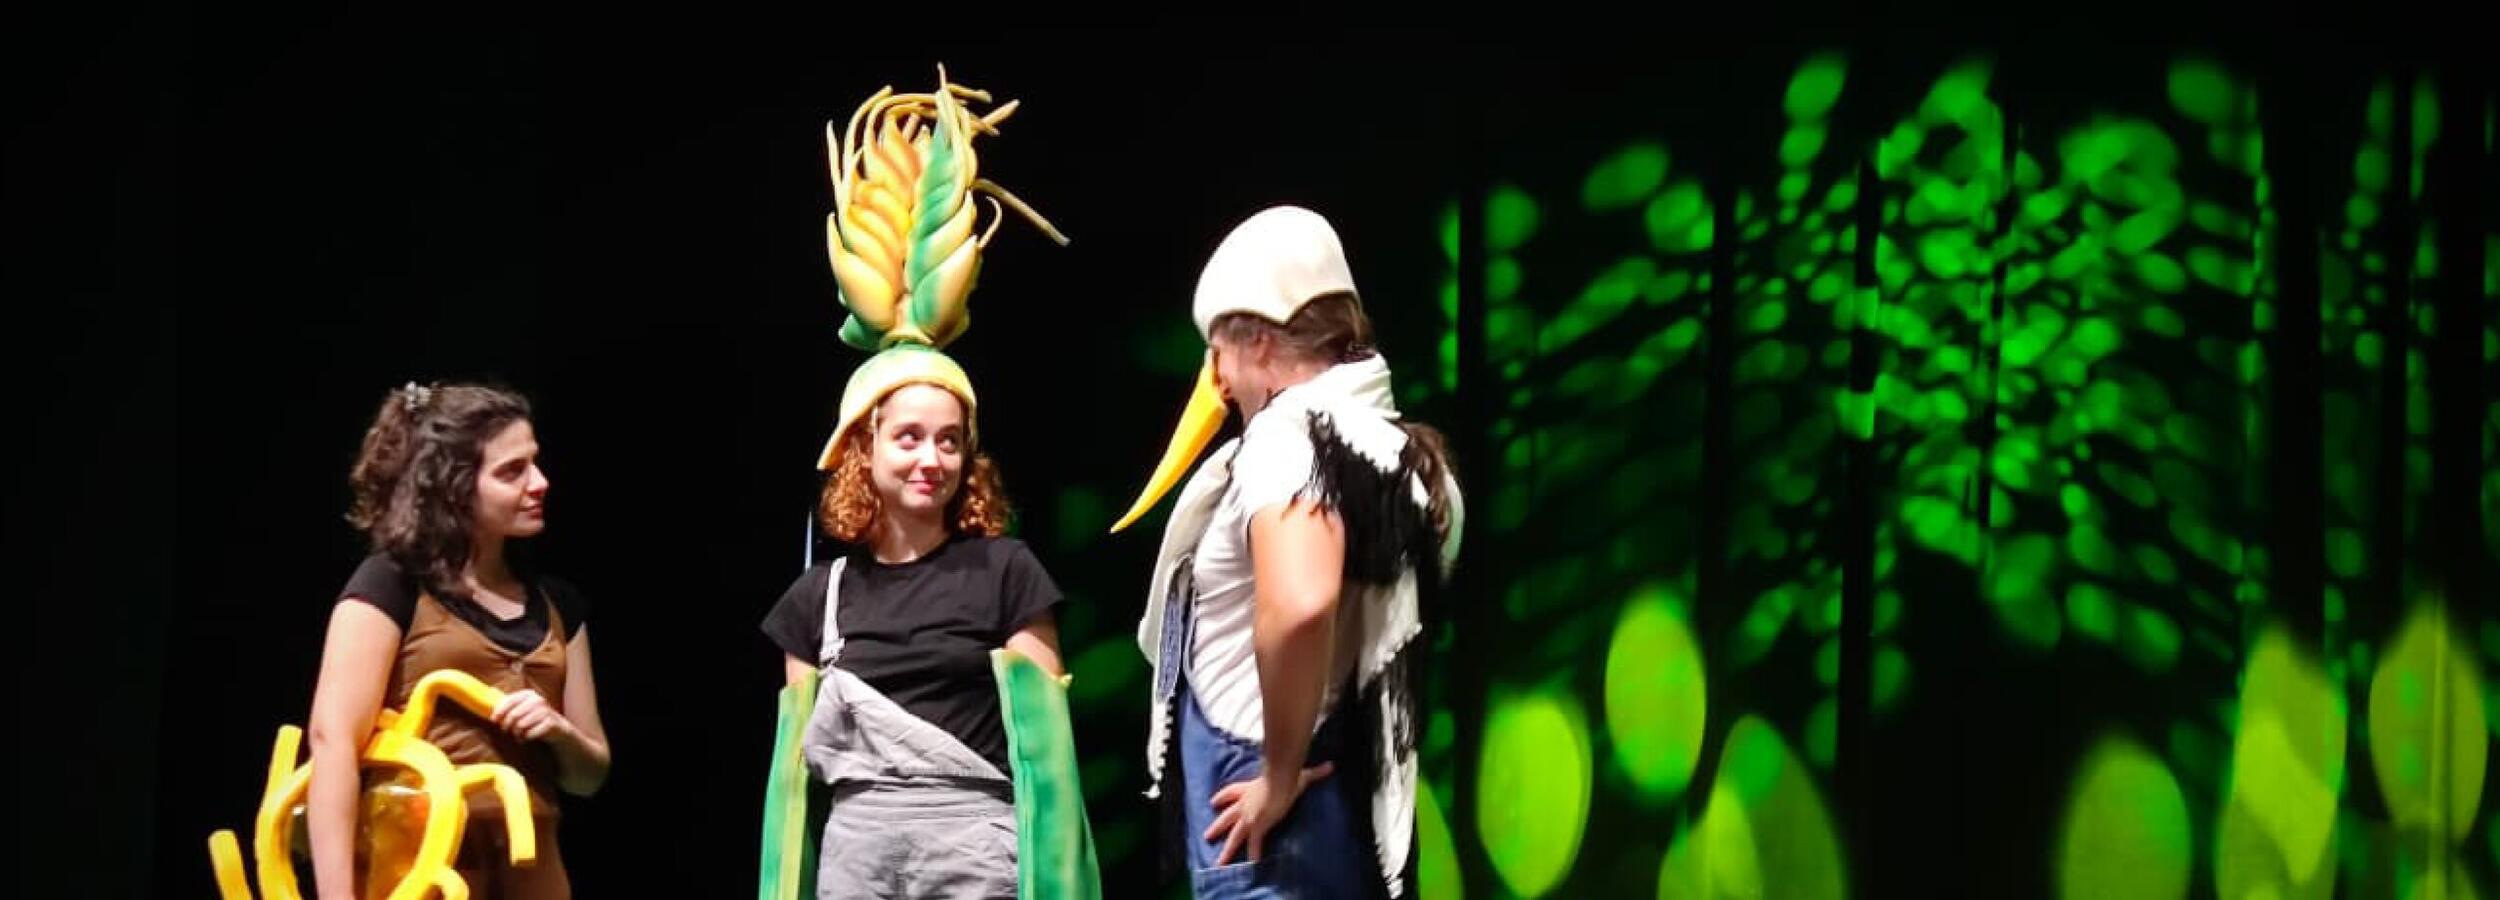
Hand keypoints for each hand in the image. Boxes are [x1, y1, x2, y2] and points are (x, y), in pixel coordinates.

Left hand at [489, 689, 571, 742]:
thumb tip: (490, 690)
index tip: (493, 720)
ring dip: (516, 733)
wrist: (557, 727)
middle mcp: (538, 700)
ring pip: (521, 725)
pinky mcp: (551, 723)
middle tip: (506, 730)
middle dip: (507, 725)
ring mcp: (545, 711)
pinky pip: (530, 733)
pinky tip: (527, 737)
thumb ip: (508, 701)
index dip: (499, 711)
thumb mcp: (522, 707)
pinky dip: (526, 738)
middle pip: (513, 715)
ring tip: (518, 735)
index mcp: (529, 694)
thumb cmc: (534, 718)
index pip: (509, 701)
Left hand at [1203, 761, 1333, 865]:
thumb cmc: (1287, 774)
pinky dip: (1254, 853)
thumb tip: (1330, 767)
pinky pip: (1254, 843)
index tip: (1213, 802)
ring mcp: (1249, 816)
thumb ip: (1314, 772)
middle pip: (1226, 815)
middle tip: (1207, 835)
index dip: (1222, 797)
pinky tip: (1253, 863)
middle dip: (1217, 825)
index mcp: (1249, 789)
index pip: (1231, 792)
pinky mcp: (1257, 825)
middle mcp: (1245, 803)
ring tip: (1220, 862)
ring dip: (1227, 849)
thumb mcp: (1300, 774)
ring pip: (1234, 835)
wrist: (1281, 779)